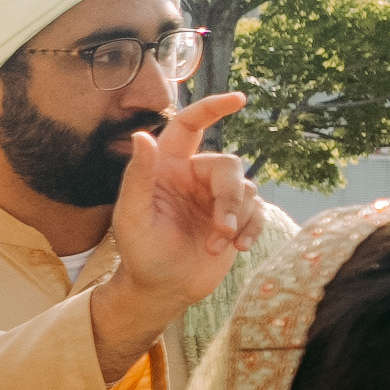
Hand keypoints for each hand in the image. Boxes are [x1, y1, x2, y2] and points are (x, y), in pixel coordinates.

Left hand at [89, 94, 265, 356]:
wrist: (160, 289)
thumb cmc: (139, 252)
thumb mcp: (132, 216)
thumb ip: (137, 176)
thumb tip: (141, 135)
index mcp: (167, 166)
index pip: (189, 125)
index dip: (212, 107)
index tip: (238, 100)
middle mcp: (193, 176)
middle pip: (227, 165)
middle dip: (228, 198)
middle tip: (220, 230)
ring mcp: (215, 198)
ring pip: (245, 189)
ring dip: (237, 218)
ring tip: (218, 245)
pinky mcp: (234, 219)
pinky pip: (257, 210)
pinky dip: (252, 228)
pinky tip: (238, 248)